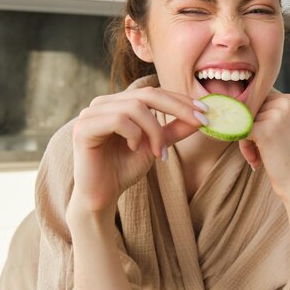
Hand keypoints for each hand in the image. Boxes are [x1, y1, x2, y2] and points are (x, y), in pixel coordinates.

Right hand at [70, 87, 206, 213]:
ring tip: (158, 153)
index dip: (180, 100)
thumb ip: (174, 130)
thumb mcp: (155, 146)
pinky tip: (134, 149)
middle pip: (147, 94)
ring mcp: (91, 113)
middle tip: (199, 121)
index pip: (153, 92)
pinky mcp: (83, 127)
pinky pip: (118, 119)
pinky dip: (134, 134)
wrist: (101, 196)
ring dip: (154, 130)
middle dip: (177, 107)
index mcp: (118, 102)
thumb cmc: (124, 169)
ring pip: (135, 107)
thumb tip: (200, 116)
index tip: (205, 111)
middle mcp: (103, 102)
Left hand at [238, 92, 289, 204]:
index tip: (265, 140)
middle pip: (252, 108)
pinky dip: (244, 147)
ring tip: (259, 158)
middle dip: (251, 128)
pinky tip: (255, 161)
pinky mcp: (265, 130)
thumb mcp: (288, 128)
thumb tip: (240, 104)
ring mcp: (277, 115)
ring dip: (247, 140)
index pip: (262, 100)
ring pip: (244, 119)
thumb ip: (271, 113)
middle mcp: (287, 103)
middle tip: (259, 152)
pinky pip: (240, 131)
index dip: (258, 120)